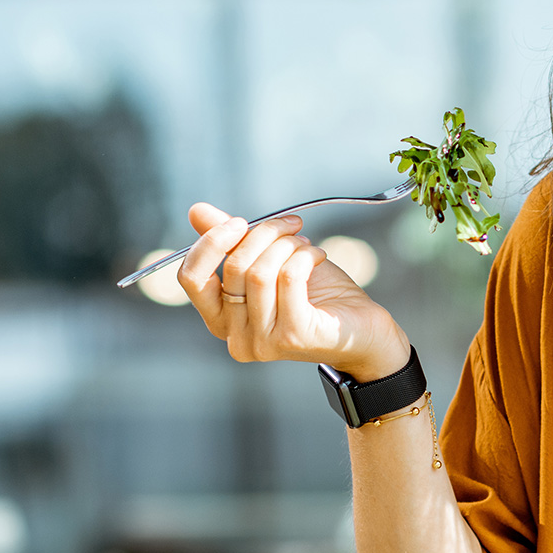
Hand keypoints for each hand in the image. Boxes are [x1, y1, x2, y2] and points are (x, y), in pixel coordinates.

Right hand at [179, 202, 407, 378]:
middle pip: (233, 268)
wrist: (361, 330)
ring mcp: (264, 341)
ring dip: (287, 245)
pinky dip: (304, 256)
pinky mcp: (294, 335)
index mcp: (222, 320)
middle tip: (289, 225)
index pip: (191, 279)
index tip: (238, 222)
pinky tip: (317, 256)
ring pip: (260, 272)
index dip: (210, 243)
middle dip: (263, 234)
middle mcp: (237, 337)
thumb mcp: (269, 262)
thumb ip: (232, 243)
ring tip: (305, 244)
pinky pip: (288, 277)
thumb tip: (196, 212)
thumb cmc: (315, 296)